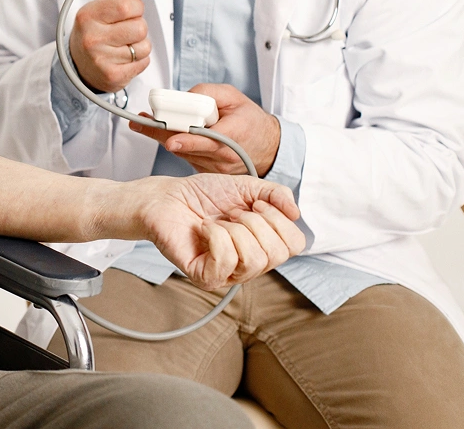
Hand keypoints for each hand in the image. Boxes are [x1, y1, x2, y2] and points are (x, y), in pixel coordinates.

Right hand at [69, 0, 160, 92]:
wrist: (78, 64)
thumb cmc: (94, 31)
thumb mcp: (106, 6)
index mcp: (88, 15)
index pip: (126, 5)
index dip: (136, 7)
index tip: (129, 10)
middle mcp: (92, 37)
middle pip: (140, 28)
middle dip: (138, 27)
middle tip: (125, 29)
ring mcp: (101, 59)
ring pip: (144, 46)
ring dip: (139, 44)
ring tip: (123, 44)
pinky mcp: (113, 76)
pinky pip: (143, 62)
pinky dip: (138, 60)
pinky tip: (123, 57)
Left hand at [129, 83, 280, 174]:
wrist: (266, 146)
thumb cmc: (249, 119)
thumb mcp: (233, 96)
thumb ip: (207, 93)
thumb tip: (182, 98)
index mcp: (233, 136)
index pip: (206, 140)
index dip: (186, 139)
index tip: (169, 138)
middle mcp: (223, 156)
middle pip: (185, 146)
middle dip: (161, 133)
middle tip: (141, 122)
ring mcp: (214, 168)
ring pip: (181, 152)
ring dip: (165, 137)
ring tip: (150, 122)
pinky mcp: (206, 172)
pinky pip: (185, 157)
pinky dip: (177, 144)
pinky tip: (173, 132)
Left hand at [133, 173, 304, 290]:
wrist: (167, 197)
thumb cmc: (204, 195)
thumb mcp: (247, 186)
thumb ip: (275, 194)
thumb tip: (296, 213)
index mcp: (263, 246)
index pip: (295, 245)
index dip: (278, 219)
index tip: (254, 204)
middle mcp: (249, 265)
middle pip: (277, 254)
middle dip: (255, 223)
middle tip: (232, 213)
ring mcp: (227, 274)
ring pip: (253, 259)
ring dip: (234, 229)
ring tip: (217, 221)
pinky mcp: (204, 277)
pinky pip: (225, 261)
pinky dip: (215, 236)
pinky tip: (204, 229)